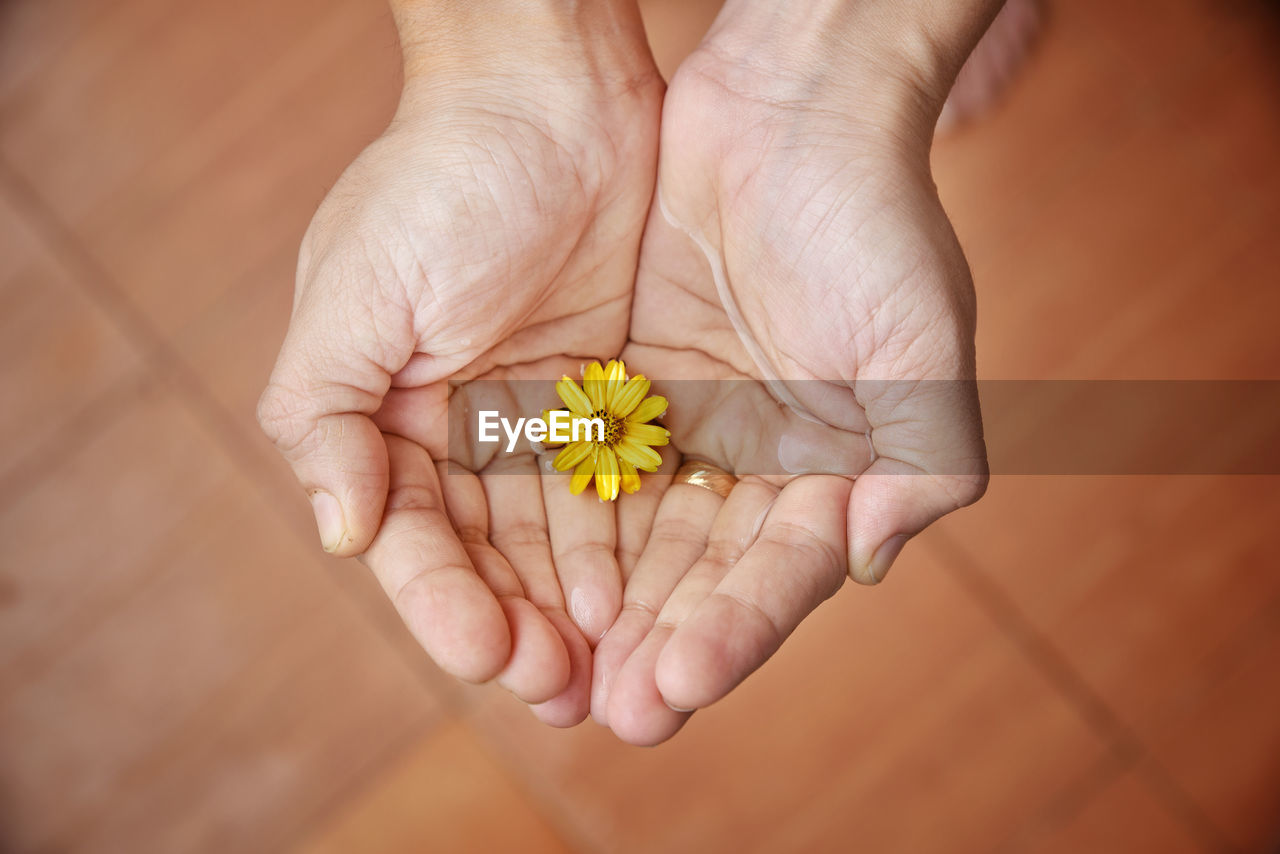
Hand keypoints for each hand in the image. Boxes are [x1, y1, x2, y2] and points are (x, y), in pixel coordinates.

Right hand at [257, 2, 661, 725]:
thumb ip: (325, 416)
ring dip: (584, 609)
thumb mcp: (352, 292)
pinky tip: (654, 597)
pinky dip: (636, 545)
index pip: (414, 538)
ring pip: (564, 540)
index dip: (445, 602)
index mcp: (392, 422)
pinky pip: (626, 489)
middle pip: (494, 558)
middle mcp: (468, 434)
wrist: (549, 93)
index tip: (488, 654)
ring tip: (617, 673)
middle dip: (524, 627)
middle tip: (566, 691)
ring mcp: (548, 421)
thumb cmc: (437, 180)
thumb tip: (341, 535)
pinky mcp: (619, 399)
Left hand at [594, 14, 989, 743]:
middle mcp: (764, 457)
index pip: (781, 569)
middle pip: (707, 571)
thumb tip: (866, 566)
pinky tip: (533, 574)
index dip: (735, 631)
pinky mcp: (634, 380)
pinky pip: (595, 462)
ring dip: (608, 603)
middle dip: (661, 641)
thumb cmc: (870, 219)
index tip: (676, 684)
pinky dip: (570, 518)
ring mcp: (695, 420)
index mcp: (837, 465)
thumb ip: (921, 466)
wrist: (791, 107)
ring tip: (560, 672)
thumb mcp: (920, 345)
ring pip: (644, 532)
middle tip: (611, 713)